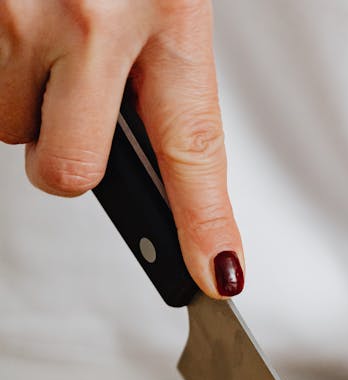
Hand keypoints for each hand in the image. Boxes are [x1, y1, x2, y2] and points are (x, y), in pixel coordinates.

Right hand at [0, 0, 242, 296]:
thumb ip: (154, 60)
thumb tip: (147, 152)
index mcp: (167, 5)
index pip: (194, 147)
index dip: (207, 225)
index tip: (220, 278)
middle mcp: (91, 15)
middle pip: (66, 170)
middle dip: (60, 153)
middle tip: (65, 97)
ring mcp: (14, 11)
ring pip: (3, 123)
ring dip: (13, 90)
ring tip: (28, 16)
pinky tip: (6, 10)